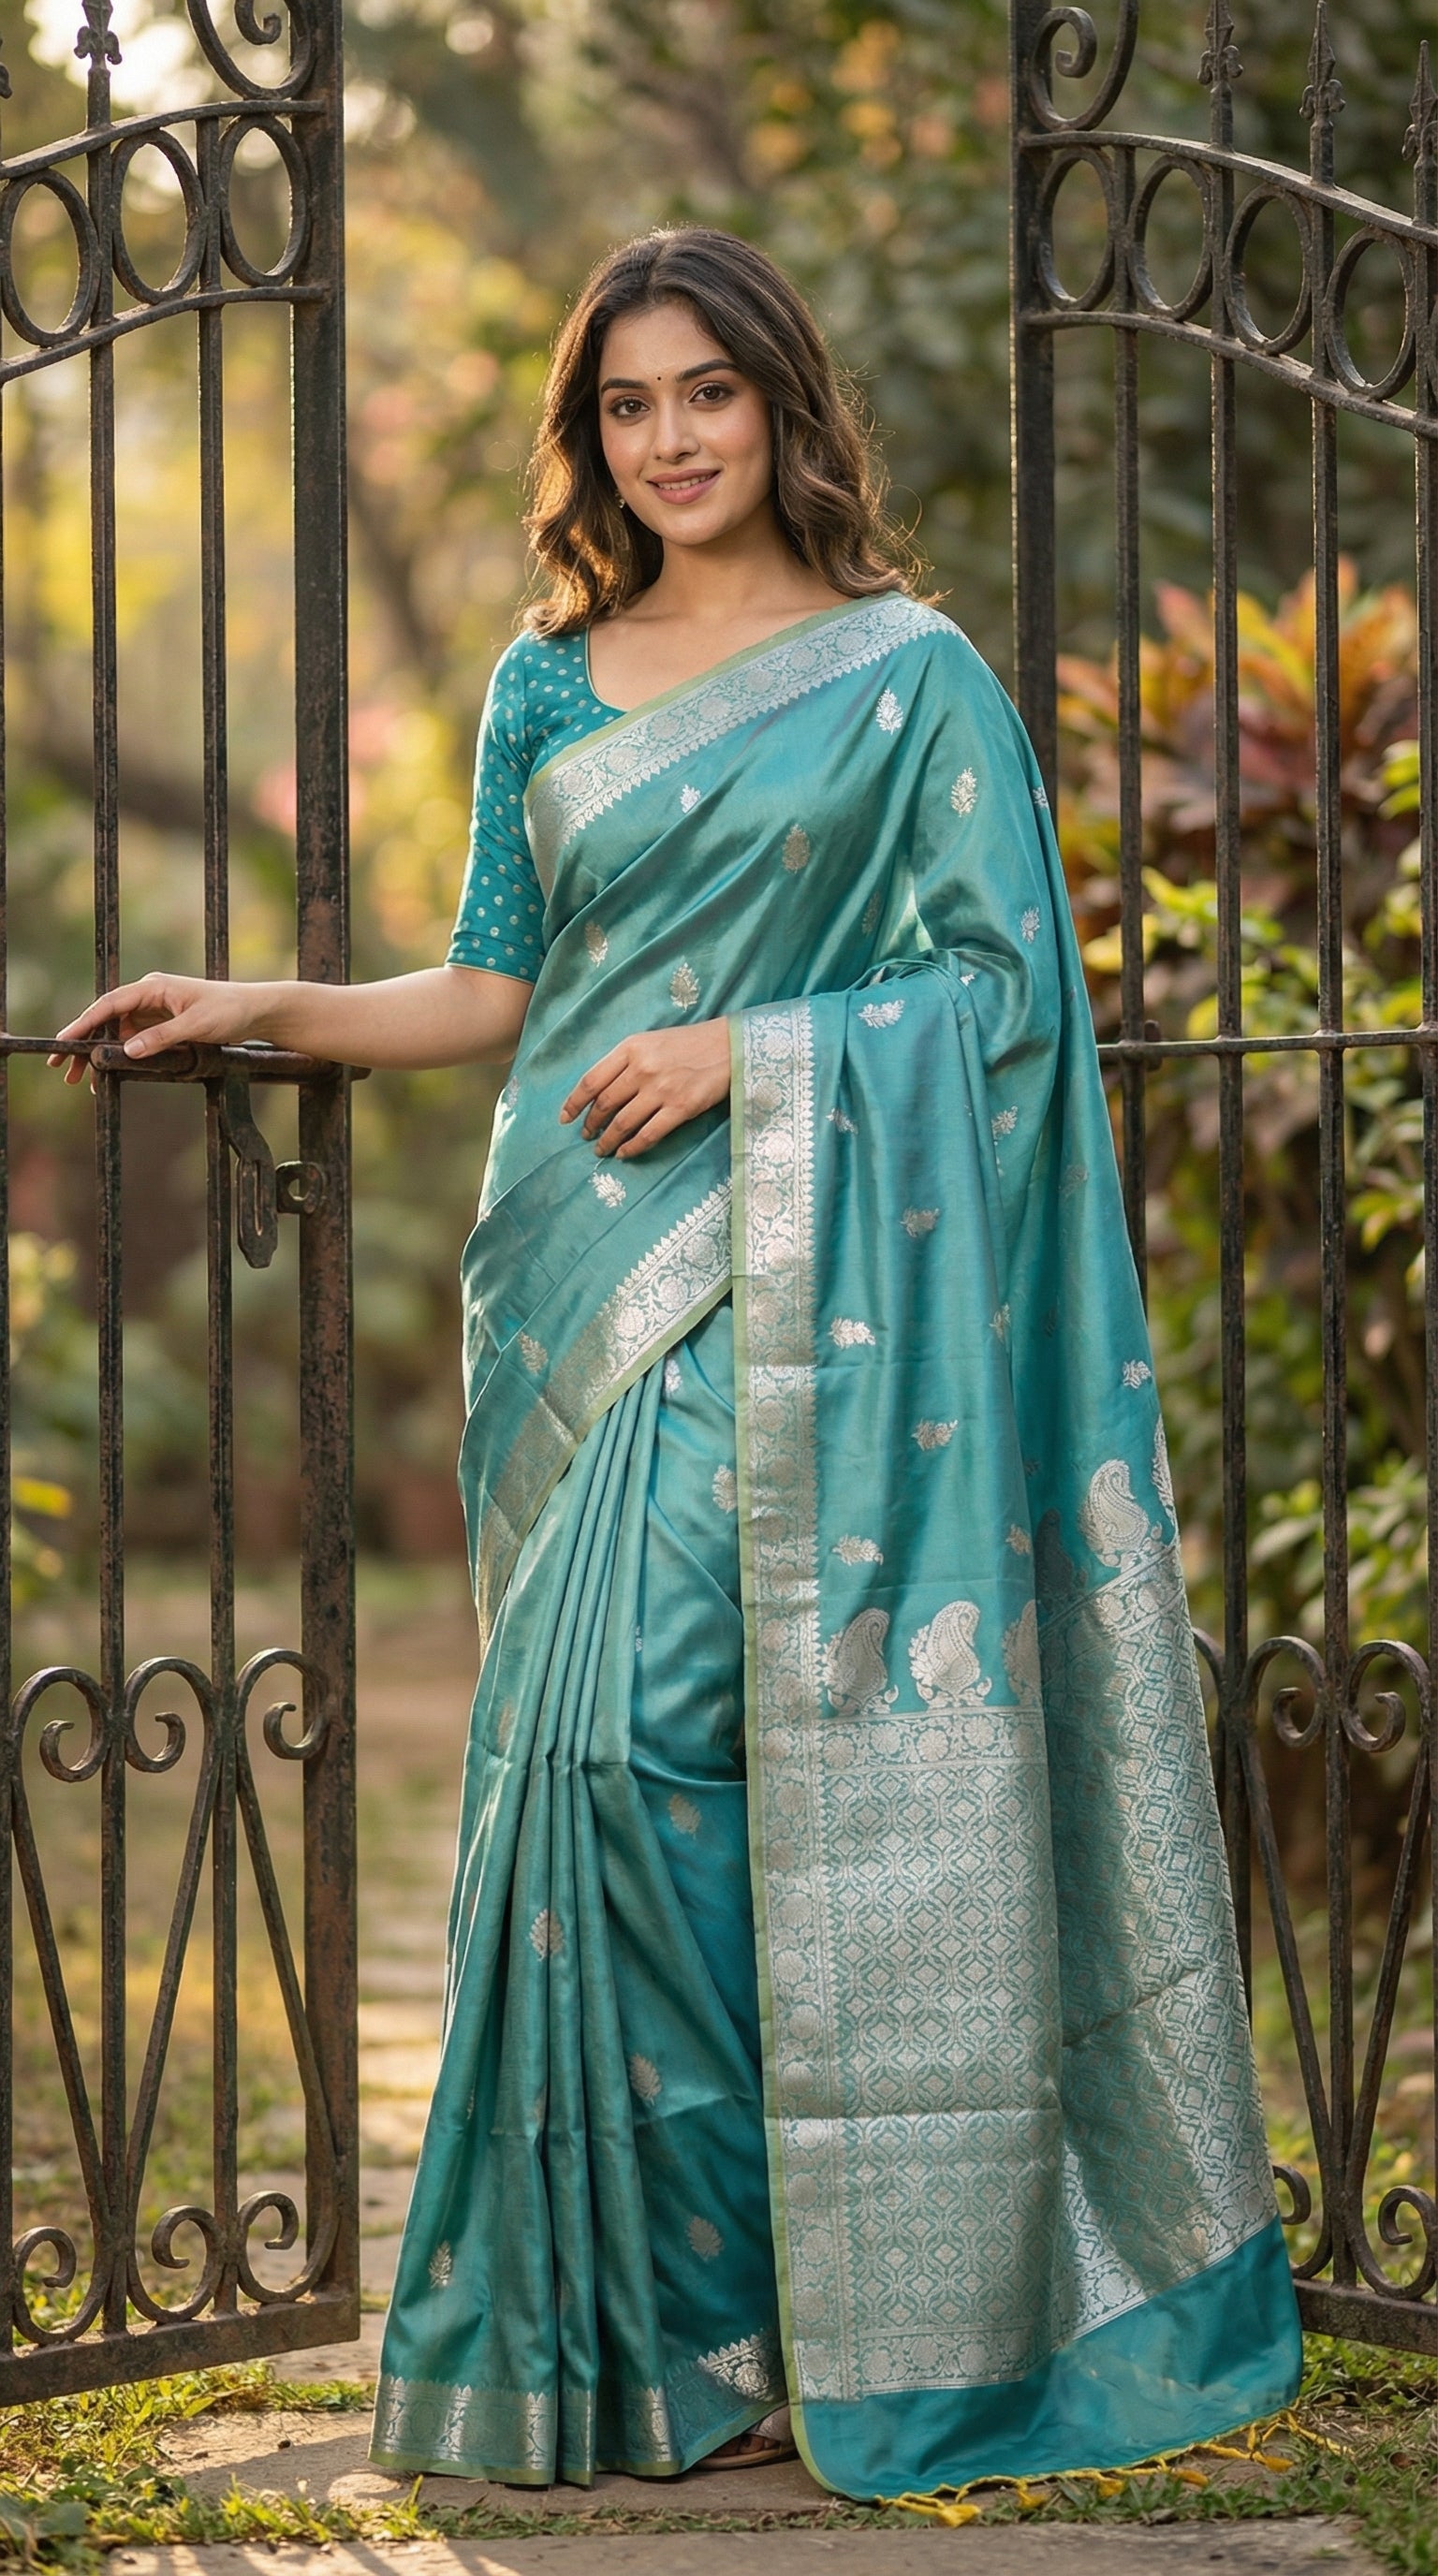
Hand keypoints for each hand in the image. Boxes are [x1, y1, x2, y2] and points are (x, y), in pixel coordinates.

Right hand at [49, 971, 269, 1082]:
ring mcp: (154, 1010)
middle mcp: (149, 996)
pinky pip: (132, 1039)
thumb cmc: (229, 1011)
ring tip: (79, 1079)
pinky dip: (117, 1055)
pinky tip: (107, 1072)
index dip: (83, 1023)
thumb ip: (161, 1038)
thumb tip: (127, 1050)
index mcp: (153, 987)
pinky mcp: (162, 1023)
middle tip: (60, 1067)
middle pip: (105, 1019)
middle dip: (82, 1043)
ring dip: (97, 1053)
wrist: (255, 1011)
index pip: (109, 1005)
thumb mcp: (196, 1026)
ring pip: (115, 1032)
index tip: (63, 1041)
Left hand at [560, 1018, 729, 1158]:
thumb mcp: (649, 1041)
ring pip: (623, 1123)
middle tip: (587, 1136)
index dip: (574, 1103)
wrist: (728, 1046)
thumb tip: (599, 1091)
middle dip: (591, 1124)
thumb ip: (624, 1061)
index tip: (565, 1118)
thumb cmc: (687, 1044)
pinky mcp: (680, 1108)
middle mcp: (642, 1068)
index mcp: (630, 1048)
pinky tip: (623, 1153)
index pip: (591, 1080)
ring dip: (607, 1140)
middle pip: (605, 1104)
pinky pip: (648, 1135)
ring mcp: (661, 1089)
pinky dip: (631, 1148)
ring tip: (601, 1149)